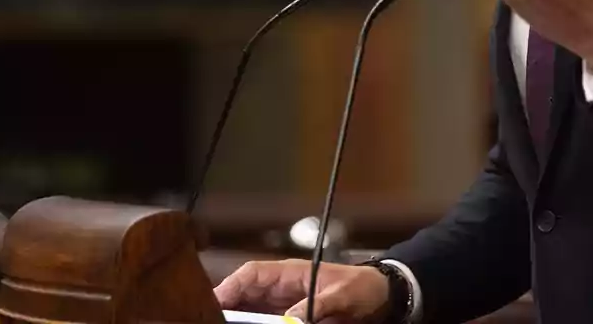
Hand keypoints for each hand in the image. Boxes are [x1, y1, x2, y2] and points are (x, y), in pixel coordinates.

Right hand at [214, 259, 389, 323]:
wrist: (382, 296)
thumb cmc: (362, 287)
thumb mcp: (341, 295)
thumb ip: (316, 306)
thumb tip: (291, 319)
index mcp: (290, 273)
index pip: (251, 274)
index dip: (229, 286)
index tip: (213, 302)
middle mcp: (281, 288)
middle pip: (244, 296)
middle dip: (226, 308)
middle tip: (210, 320)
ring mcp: (284, 305)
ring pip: (250, 312)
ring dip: (237, 319)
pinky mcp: (292, 319)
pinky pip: (265, 322)